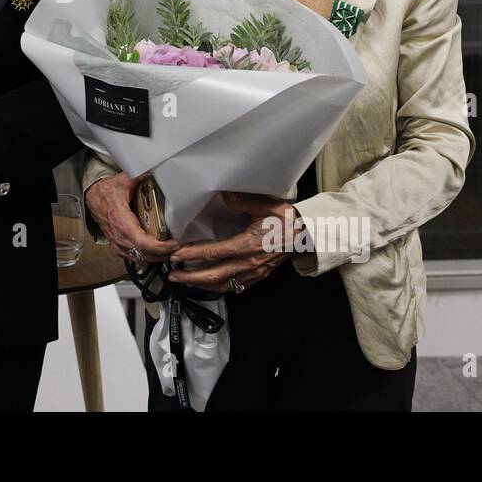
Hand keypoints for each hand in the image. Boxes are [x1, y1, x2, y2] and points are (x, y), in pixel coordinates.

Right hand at [85, 171, 178, 263]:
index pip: (142, 242)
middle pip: (145, 254)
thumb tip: (157, 170)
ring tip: (173, 252)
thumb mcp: (123, 180)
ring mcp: (118, 244)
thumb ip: (141, 175)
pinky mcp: (118, 247)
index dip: (160, 247)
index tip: (174, 243)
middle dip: (165, 254)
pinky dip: (148, 258)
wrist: (92, 198)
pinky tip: (159, 254)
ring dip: (158, 258)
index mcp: (121, 221)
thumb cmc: (106, 192)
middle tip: (181, 248)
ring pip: (141, 259)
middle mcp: (119, 236)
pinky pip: (135, 258)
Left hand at [168, 192, 297, 290]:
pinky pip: (236, 287)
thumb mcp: (264, 205)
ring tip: (186, 281)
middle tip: (173, 275)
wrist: (307, 234)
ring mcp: (254, 272)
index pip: (214, 252)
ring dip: (202, 285)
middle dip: (191, 277)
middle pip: (214, 275)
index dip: (193, 255)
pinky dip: (220, 287)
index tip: (177, 255)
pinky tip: (210, 284)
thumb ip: (241, 200)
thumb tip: (223, 194)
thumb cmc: (287, 220)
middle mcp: (249, 263)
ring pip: (224, 285)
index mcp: (248, 245)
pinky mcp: (259, 276)